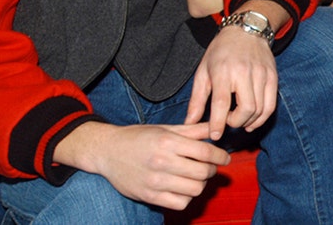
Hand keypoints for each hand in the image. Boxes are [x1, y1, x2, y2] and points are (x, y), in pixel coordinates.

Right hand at [58, 121, 228, 210]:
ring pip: (194, 189)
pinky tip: (183, 188)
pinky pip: (179, 203)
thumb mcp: (166, 128)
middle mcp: (162, 161)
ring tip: (195, 177)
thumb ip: (193, 130)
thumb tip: (217, 129)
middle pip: (203, 172)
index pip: (206, 152)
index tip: (225, 158)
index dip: (220, 156)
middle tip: (209, 167)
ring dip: (200, 184)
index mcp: (168, 142)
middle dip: (211, 170)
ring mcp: (155, 181)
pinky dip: (186, 197)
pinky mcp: (149, 196)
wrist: (107, 151)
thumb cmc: (139, 137)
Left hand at [185, 23, 277, 139]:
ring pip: (260, 109)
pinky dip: (262, 118)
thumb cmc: (221, 51)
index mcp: (223, 71)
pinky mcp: (273, 77)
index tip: (215, 135)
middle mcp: (244, 73)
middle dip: (235, 123)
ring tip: (238, 121)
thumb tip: (190, 123)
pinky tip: (252, 121)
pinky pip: (271, 105)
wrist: (247, 30)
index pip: (222, 103)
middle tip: (227, 122)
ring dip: (248, 122)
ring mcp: (261, 75)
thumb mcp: (203, 71)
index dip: (218, 123)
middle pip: (246, 109)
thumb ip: (196, 99)